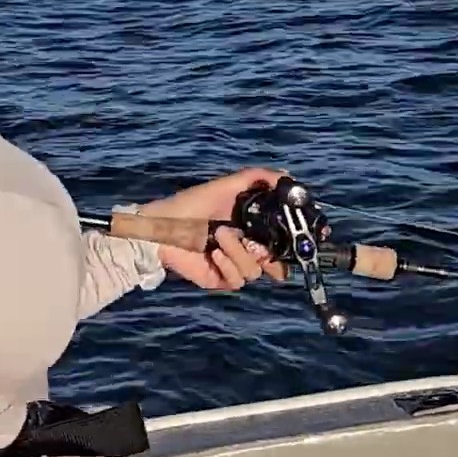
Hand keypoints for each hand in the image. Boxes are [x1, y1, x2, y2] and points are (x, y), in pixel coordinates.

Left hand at [137, 167, 289, 290]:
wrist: (163, 227)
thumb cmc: (192, 204)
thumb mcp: (226, 186)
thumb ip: (257, 178)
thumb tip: (287, 176)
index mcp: (250, 230)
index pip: (278, 244)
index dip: (288, 246)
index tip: (294, 240)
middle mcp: (244, 249)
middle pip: (274, 265)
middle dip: (270, 257)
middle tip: (257, 244)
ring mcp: (232, 266)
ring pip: (254, 271)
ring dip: (238, 252)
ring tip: (219, 235)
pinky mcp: (219, 279)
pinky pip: (237, 280)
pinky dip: (227, 265)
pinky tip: (213, 252)